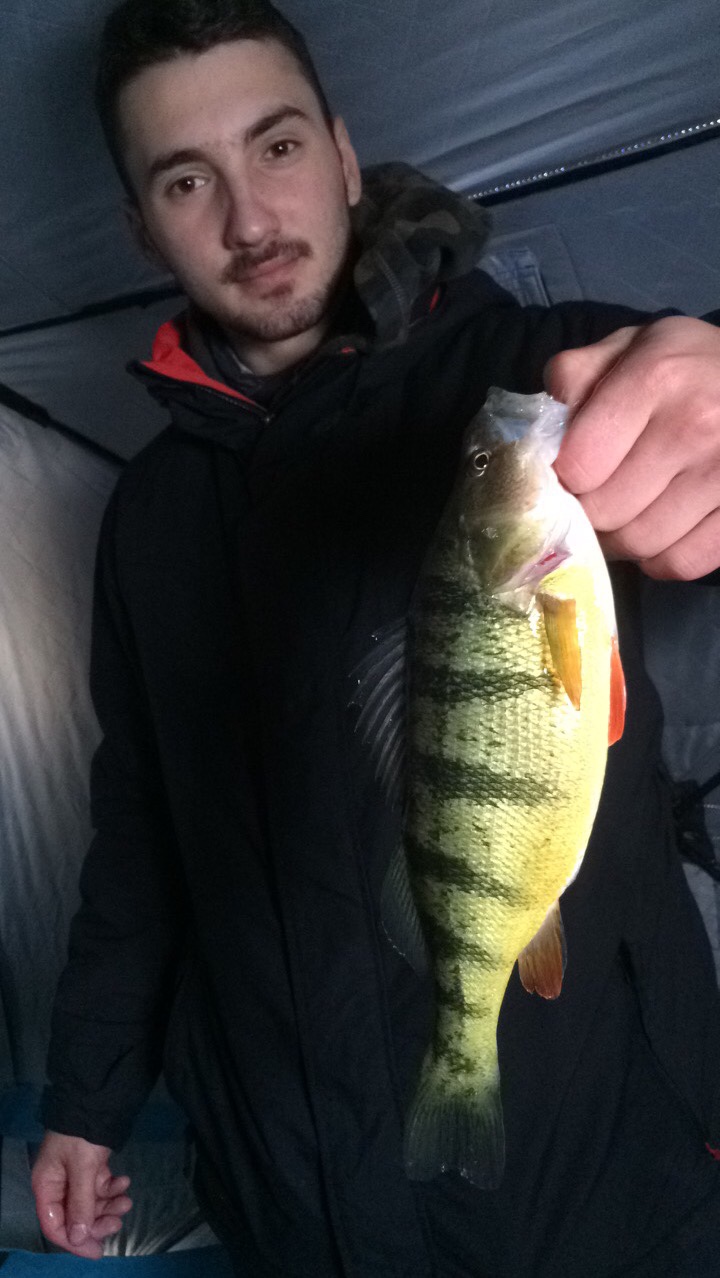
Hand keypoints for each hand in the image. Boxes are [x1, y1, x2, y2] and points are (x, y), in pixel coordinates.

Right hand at [31, 1131, 131, 1257]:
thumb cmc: (82, 1133)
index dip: (74, 1241)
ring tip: (127, 1199)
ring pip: (91, 1202)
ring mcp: (74, 1174)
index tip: (97, 1250)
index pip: (54, 1224)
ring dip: (109, 1204)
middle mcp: (58, 1184)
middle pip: (75, 1215)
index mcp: (46, 1186)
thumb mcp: (82, 1168)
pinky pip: (100, 1186)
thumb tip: (77, 1237)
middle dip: (97, 1220)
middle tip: (118, 1221)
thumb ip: (80, 1203)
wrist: (97, 1099)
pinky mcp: (90, 1165)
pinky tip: (125, 1181)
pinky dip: (112, 1187)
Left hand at [545, 316, 719, 578]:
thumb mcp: (629, 347)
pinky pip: (681, 563)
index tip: (569, 474)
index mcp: (656, 376)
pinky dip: (661, 559)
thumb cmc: (686, 366)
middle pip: (606, 512)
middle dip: (589, 512)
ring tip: (627, 512)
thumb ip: (576, 377)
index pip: (579, 466)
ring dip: (623, 539)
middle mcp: (695, 424)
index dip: (563, 478)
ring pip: (641, 544)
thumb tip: (540, 433)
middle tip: (595, 498)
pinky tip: (662, 530)